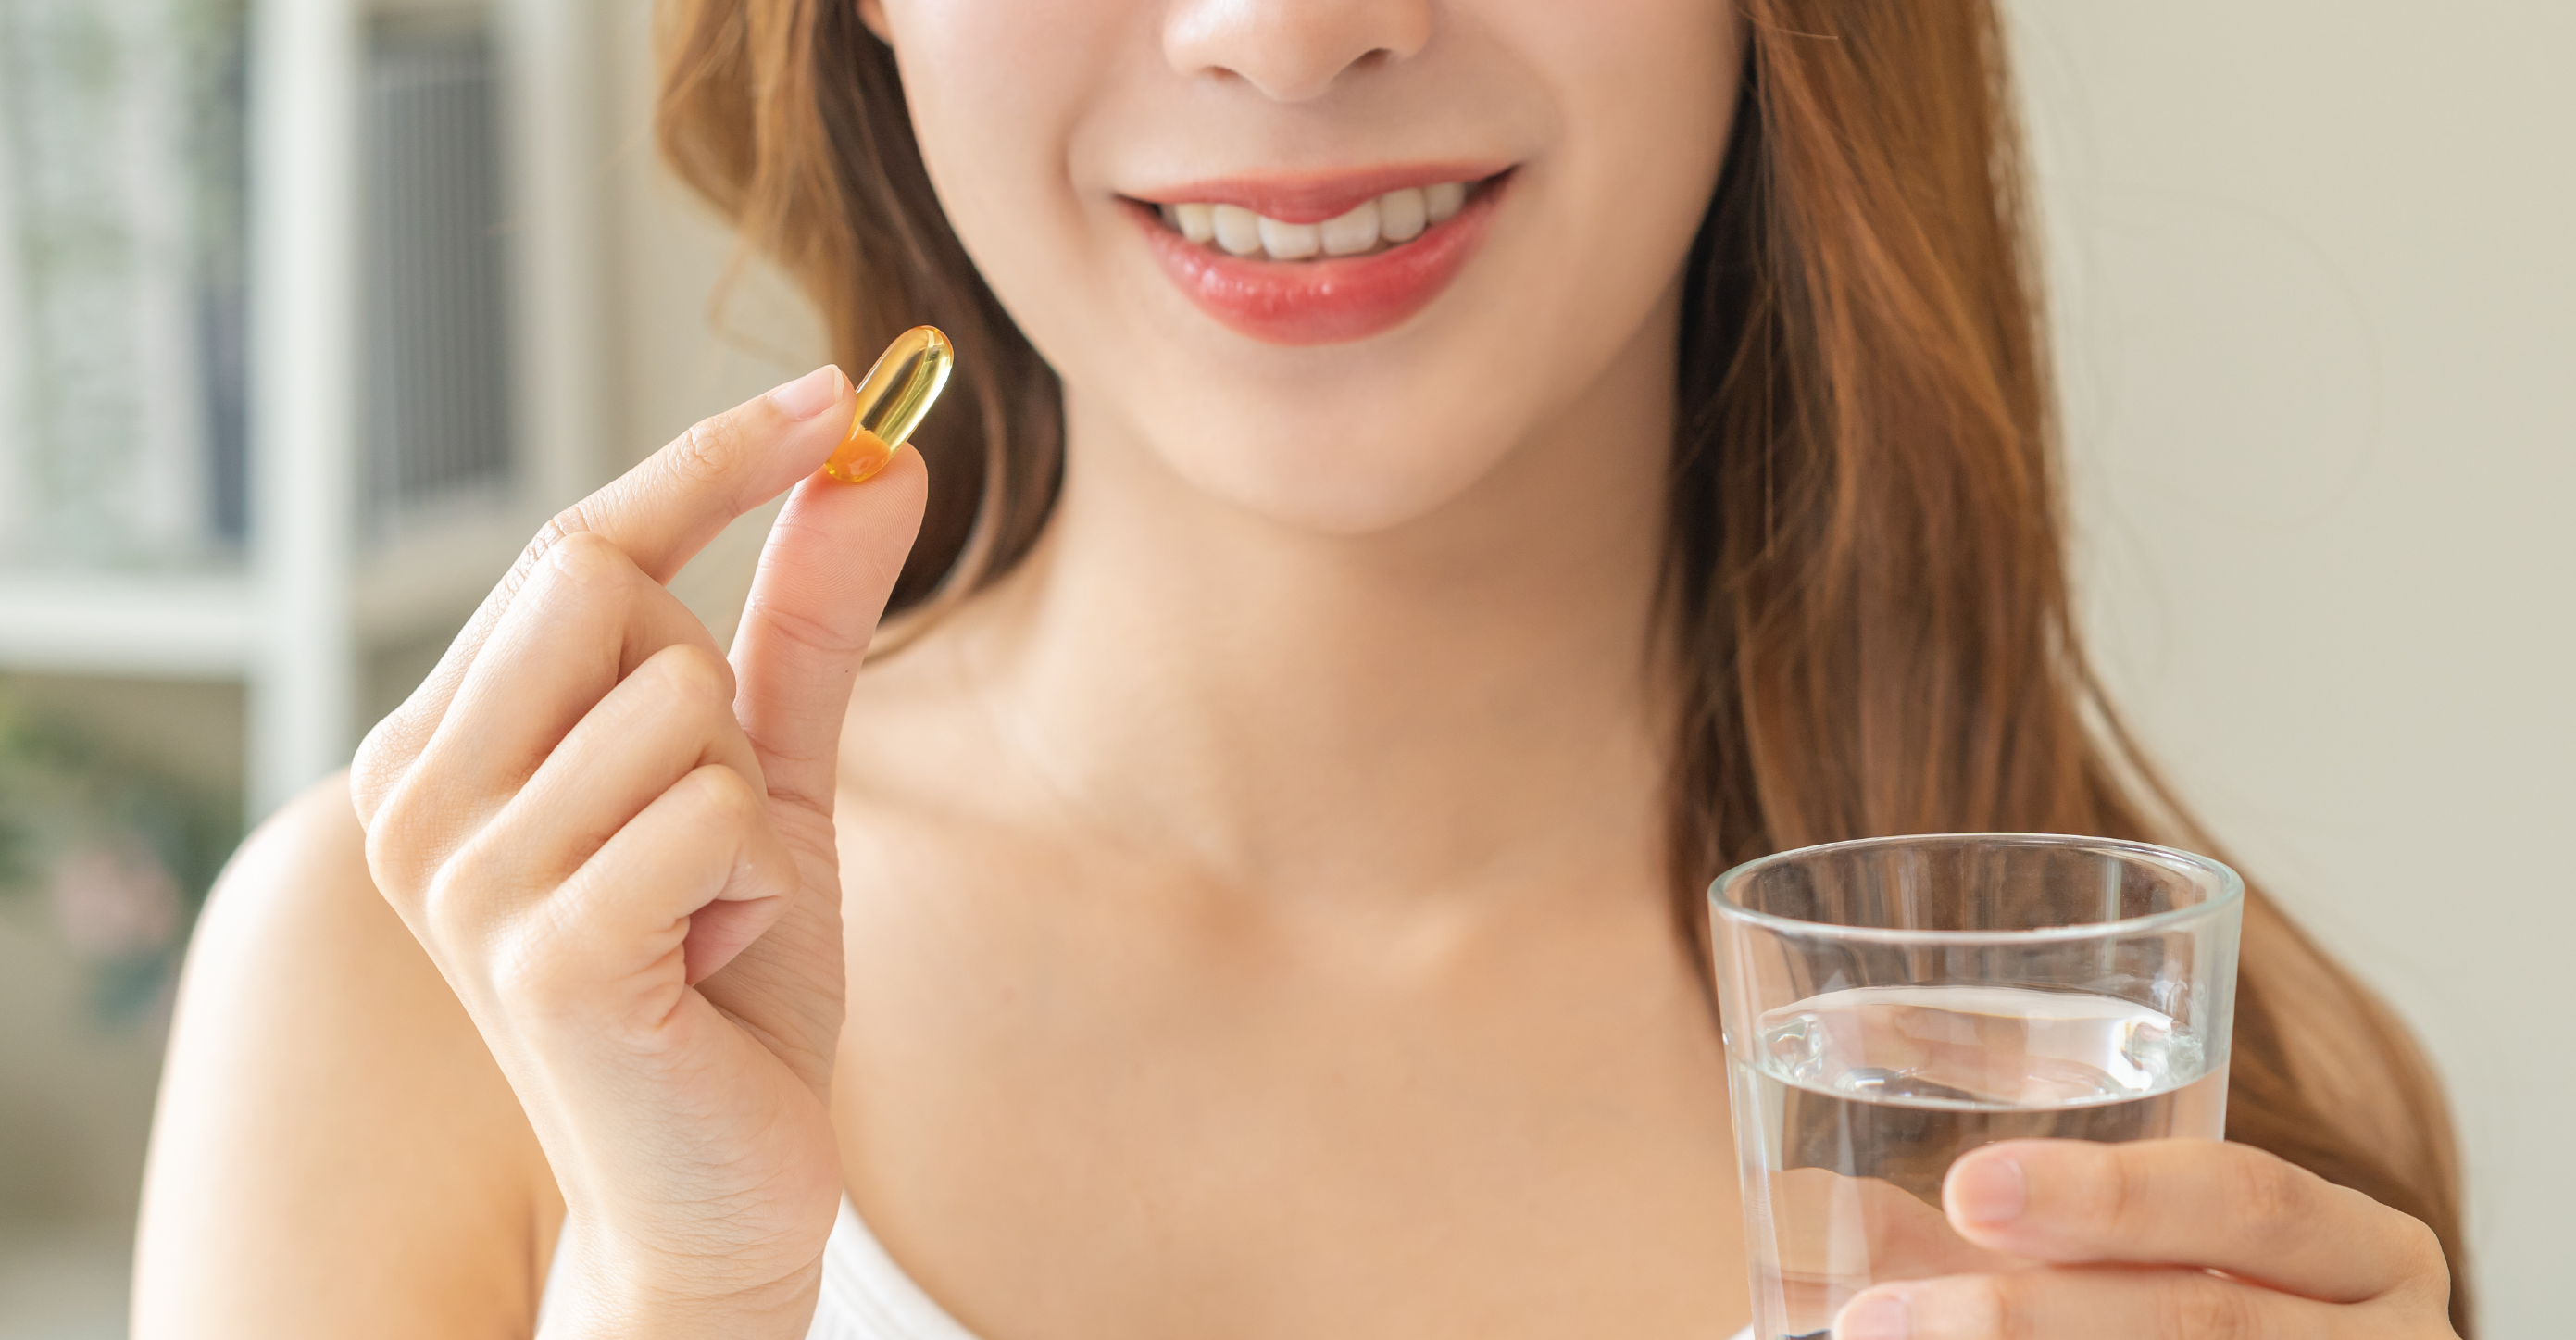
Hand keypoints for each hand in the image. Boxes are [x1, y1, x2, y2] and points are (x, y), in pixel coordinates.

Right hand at [350, 367, 926, 1337]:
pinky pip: (716, 810)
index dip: (707, 461)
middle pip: (615, 593)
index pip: (573, 544)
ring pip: (683, 704)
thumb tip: (873, 457)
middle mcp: (414, 797)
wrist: (717, 1186)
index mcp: (443, 743)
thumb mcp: (771, 773)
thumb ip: (804, 619)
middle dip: (715, 695)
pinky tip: (708, 960)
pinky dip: (756, 881)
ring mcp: (461, 876)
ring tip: (703, 913)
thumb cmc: (726, 981)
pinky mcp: (541, 952)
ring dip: (747, 813)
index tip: (830, 392)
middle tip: (706, 827)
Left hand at [1831, 1138, 2455, 1338]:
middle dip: (2027, 1320)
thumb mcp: (2141, 1272)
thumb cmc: (2187, 1320)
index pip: (2243, 1199)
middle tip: (1878, 1317)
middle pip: (2204, 1321)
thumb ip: (2018, 1238)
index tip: (1963, 1191)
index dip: (2106, 1196)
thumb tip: (1814, 1215)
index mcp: (2364, 1252)